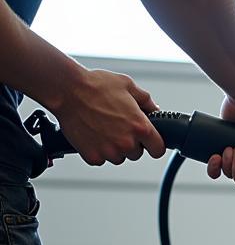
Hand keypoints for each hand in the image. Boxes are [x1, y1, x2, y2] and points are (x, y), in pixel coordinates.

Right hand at [51, 68, 165, 164]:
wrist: (67, 90)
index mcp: (140, 127)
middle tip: (118, 127)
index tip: (148, 142)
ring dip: (114, 148)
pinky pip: (101, 159)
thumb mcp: (128, 86)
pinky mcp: (92, 156)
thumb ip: (146, 101)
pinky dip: (97, 150)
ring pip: (119, 157)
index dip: (153, 145)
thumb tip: (154, 110)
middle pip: (136, 154)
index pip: (158, 150)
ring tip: (103, 128)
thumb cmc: (95, 86)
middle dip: (130, 143)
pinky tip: (92, 134)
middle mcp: (127, 143)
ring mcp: (109, 152)